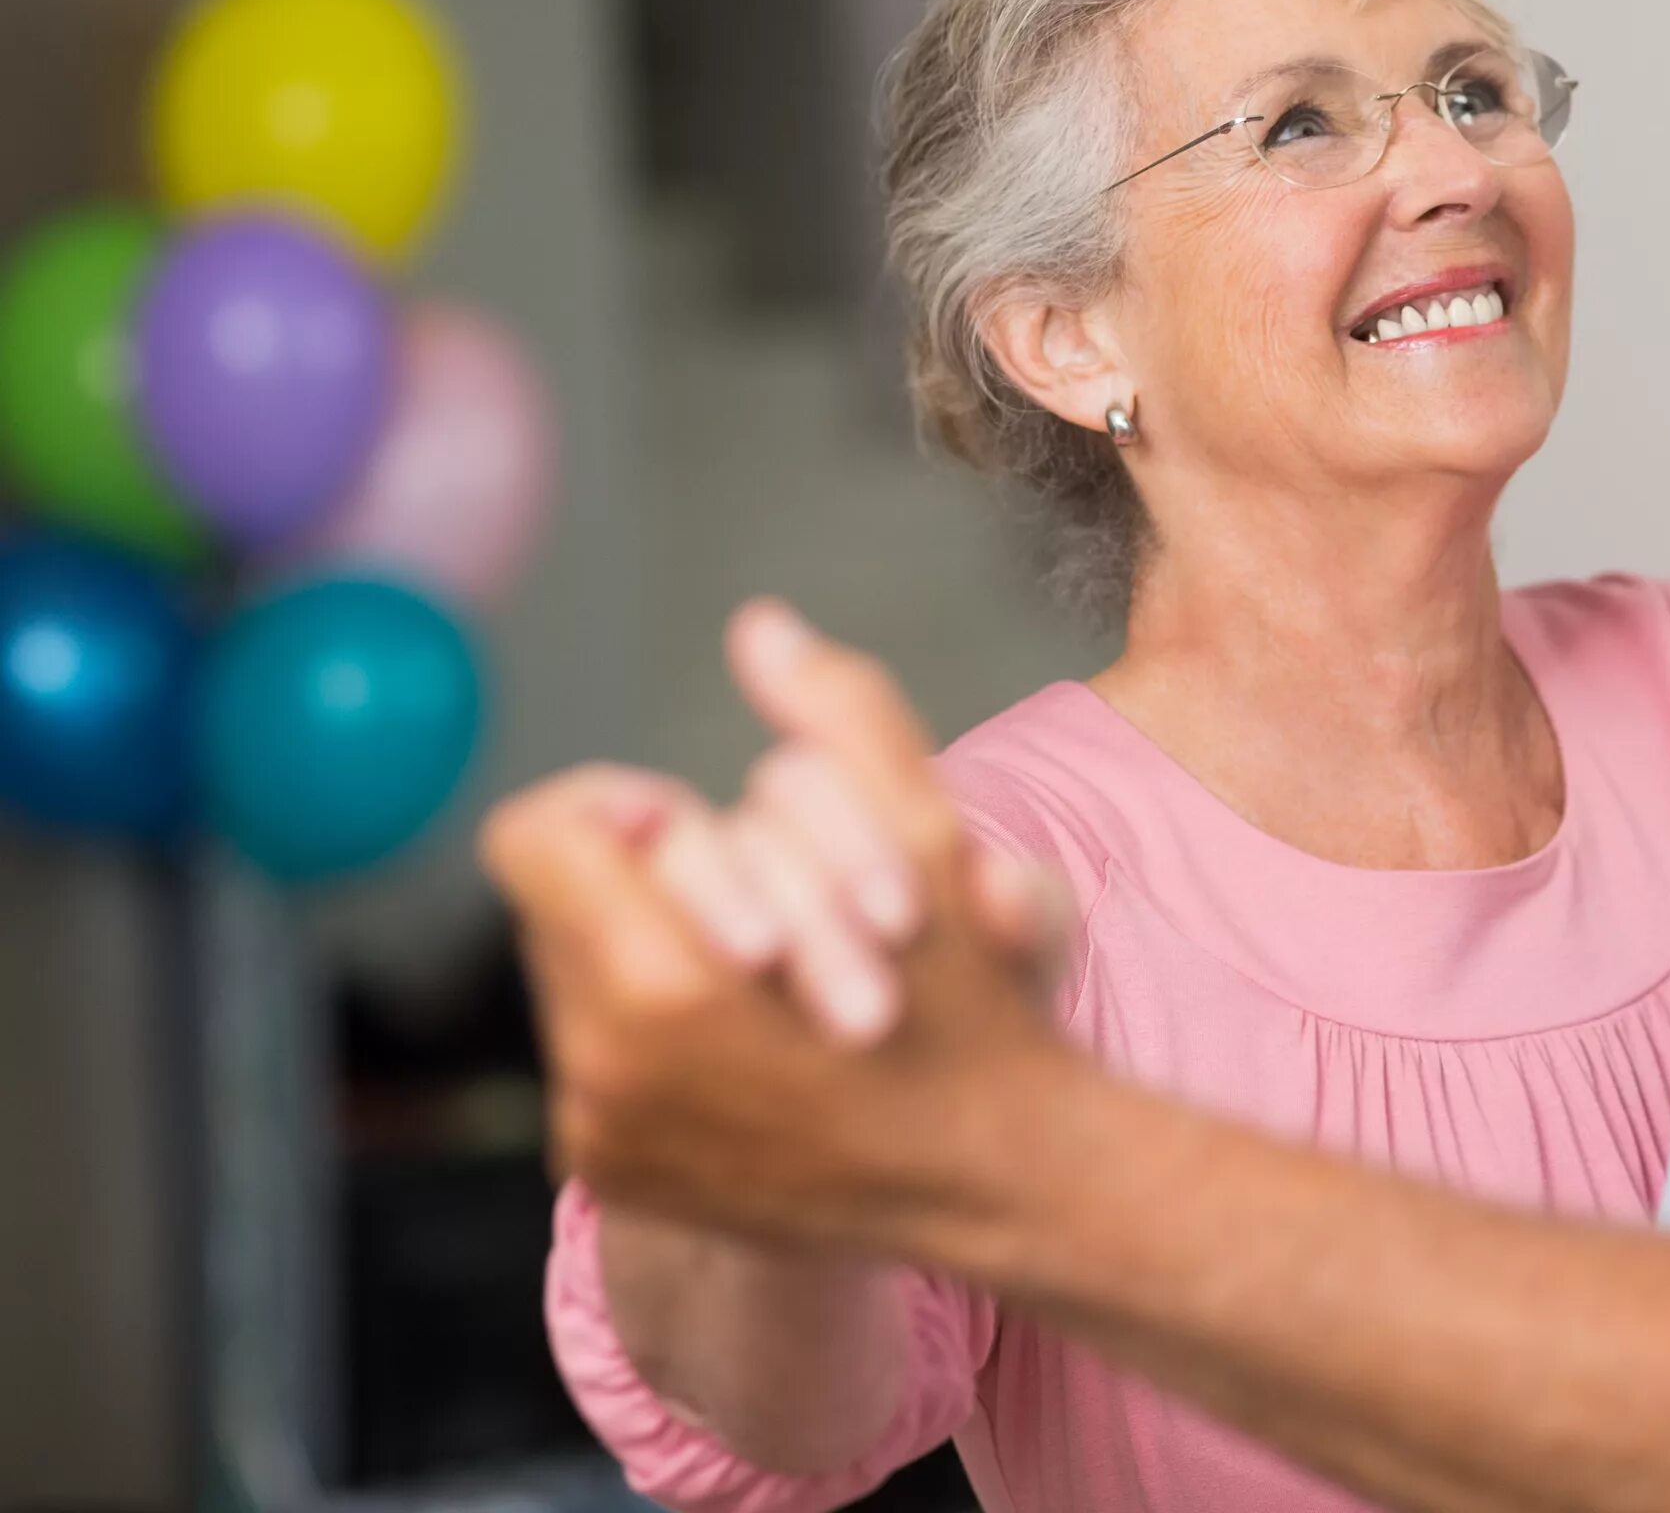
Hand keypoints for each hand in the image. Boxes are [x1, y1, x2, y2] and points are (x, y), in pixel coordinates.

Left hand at [483, 618, 1077, 1259]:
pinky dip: (656, 1030)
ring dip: (656, 949)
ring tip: (770, 973)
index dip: (618, 808)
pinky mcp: (611, 1171)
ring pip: (576, 974)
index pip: (540, 835)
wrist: (991, 1180)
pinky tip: (755, 1044)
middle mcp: (602, 1069)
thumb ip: (841, 717)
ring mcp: (600, 1131)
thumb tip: (760, 627)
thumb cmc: (968, 1005)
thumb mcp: (925, 840)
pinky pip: (592, 1055)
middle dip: (657, 884)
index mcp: (662, 982)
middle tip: (765, 908)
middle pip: (565, 900)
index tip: (699, 824)